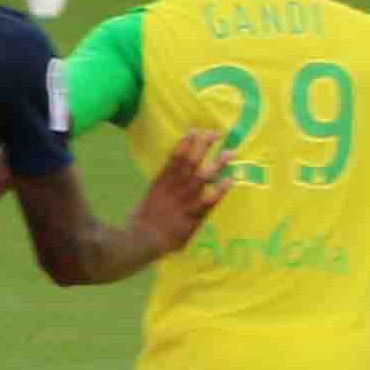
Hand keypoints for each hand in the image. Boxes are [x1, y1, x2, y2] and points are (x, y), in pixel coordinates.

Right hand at [133, 130, 229, 246]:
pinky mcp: (192, 216)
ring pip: (202, 178)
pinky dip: (219, 191)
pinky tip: (230, 181)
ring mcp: (183, 201)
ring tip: (229, 152)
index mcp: (161, 181)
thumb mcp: (147, 197)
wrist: (140, 240)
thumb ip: (159, 187)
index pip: (174, 157)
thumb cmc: (141, 221)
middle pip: (190, 162)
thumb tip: (168, 178)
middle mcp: (173, 187)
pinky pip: (208, 201)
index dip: (185, 143)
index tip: (195, 130)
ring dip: (216, 164)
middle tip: (215, 133)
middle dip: (203, 147)